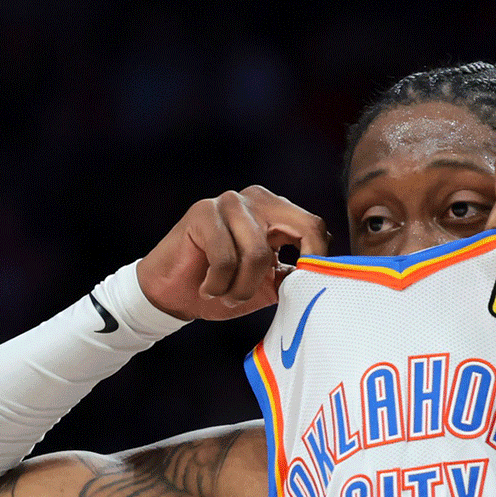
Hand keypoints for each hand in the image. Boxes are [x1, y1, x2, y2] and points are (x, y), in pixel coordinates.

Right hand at [137, 185, 328, 320]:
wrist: (171, 295)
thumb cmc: (221, 288)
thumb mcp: (266, 286)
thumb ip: (293, 278)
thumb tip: (323, 280)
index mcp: (278, 212)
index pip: (315, 228)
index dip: (318, 261)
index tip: (306, 291)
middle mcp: (258, 200)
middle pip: (303, 226)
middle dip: (295, 269)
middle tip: (274, 294)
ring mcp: (230, 202)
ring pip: (258, 252)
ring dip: (242, 288)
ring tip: (227, 296)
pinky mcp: (203, 213)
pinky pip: (225, 258)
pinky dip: (218, 284)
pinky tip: (207, 288)